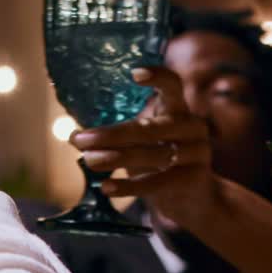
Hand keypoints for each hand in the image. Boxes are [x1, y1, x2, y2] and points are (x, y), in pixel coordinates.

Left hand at [69, 66, 218, 230]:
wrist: (194, 198)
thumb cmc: (159, 160)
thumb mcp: (145, 140)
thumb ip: (118, 134)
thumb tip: (74, 136)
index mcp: (178, 109)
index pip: (173, 85)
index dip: (157, 77)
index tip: (133, 74)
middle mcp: (192, 127)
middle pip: (149, 128)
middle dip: (110, 135)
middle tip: (79, 139)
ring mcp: (196, 153)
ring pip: (151, 156)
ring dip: (114, 158)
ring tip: (89, 160)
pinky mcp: (192, 179)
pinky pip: (156, 183)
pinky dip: (128, 186)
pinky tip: (106, 187)